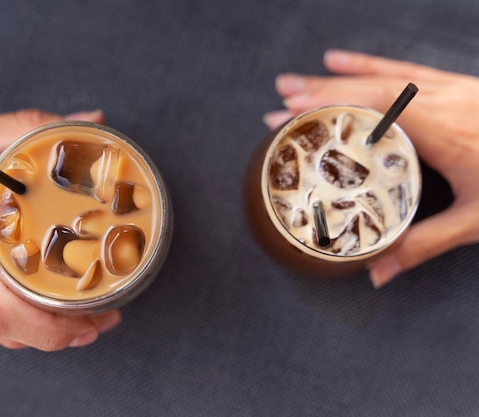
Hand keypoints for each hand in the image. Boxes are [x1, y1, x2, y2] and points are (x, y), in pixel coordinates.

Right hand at [264, 50, 478, 287]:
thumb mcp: (475, 222)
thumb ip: (422, 245)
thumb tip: (376, 273)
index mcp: (443, 132)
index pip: (374, 111)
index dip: (330, 108)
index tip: (293, 115)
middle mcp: (441, 103)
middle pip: (367, 91)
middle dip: (316, 94)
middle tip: (277, 102)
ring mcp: (448, 89)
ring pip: (380, 76)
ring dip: (332, 77)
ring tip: (294, 81)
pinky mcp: (454, 84)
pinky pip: (403, 68)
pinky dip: (368, 62)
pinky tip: (340, 59)